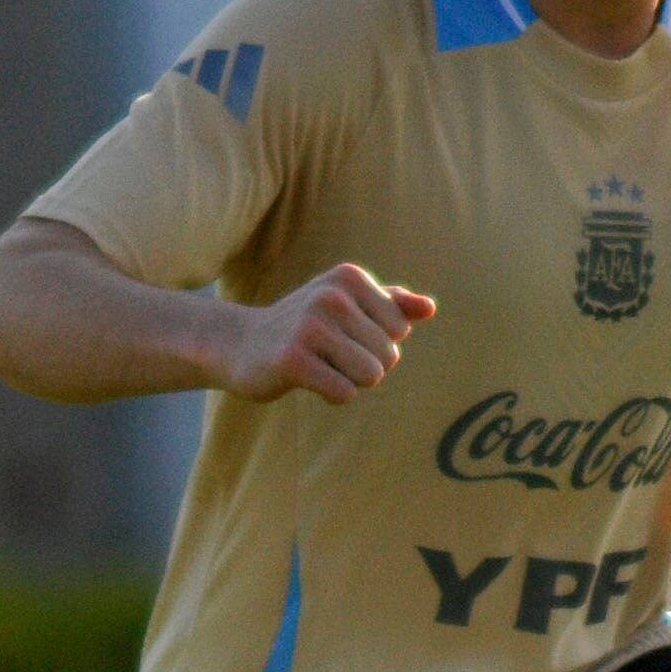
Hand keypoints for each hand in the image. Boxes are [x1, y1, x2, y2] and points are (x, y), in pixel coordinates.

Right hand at [217, 263, 435, 403]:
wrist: (241, 343)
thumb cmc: (306, 325)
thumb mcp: (348, 304)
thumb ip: (393, 304)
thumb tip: (430, 308)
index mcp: (349, 277)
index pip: (400, 329)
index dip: (377, 342)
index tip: (344, 334)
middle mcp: (331, 295)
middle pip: (389, 355)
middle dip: (365, 365)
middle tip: (329, 354)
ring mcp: (310, 326)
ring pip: (371, 375)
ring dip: (351, 381)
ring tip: (322, 366)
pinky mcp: (292, 359)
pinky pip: (344, 393)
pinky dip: (332, 394)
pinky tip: (308, 379)